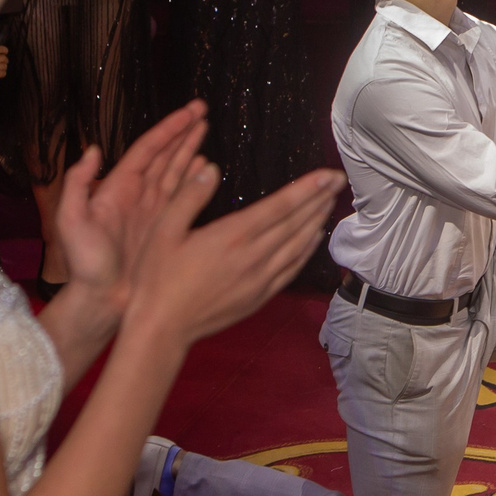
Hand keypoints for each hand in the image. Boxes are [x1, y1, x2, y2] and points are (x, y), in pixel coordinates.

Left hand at [53, 103, 209, 319]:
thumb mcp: (71, 221)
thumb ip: (78, 184)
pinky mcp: (164, 226)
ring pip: (175, 170)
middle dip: (183, 131)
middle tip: (202, 110)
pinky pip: (182, 195)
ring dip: (190, 149)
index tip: (189, 112)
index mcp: (118, 187)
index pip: (148, 149)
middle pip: (165, 154)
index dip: (168, 129)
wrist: (102, 300)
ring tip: (205, 130)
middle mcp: (138, 194)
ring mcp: (153, 210)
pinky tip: (206, 166)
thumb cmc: (85, 264)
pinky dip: (194, 177)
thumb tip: (93, 149)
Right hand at [126, 164, 341, 346]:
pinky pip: (291, 269)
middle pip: (295, 223)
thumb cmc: (157, 277)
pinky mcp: (259, 296)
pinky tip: (314, 239)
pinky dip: (307, 251)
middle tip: (338, 182)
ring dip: (316, 222)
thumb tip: (210, 168)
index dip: (307, 189)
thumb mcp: (163, 230)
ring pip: (298, 246)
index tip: (328, 175)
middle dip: (319, 200)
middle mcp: (252, 256)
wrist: (162, 327)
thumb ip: (189, 196)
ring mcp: (259, 279)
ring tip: (330, 203)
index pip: (280, 206)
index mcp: (231, 235)